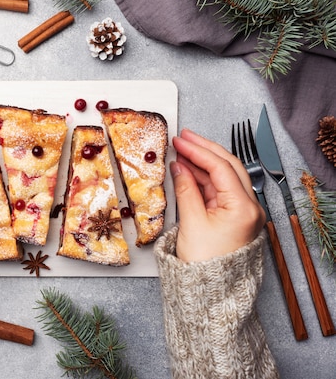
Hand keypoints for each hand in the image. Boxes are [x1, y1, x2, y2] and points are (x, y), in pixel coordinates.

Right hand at [170, 129, 264, 261]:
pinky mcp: (233, 216)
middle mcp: (249, 206)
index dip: (198, 151)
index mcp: (244, 207)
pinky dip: (203, 178)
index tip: (180, 140)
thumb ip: (185, 189)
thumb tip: (179, 167)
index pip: (221, 167)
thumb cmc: (204, 263)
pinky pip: (218, 189)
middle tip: (184, 137)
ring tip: (182, 152)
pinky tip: (189, 170)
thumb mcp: (191, 222)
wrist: (211, 291)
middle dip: (204, 149)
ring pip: (223, 176)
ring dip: (202, 163)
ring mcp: (242, 210)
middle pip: (227, 166)